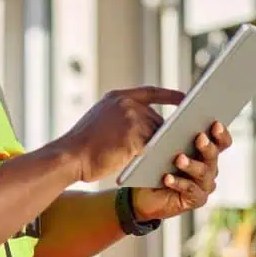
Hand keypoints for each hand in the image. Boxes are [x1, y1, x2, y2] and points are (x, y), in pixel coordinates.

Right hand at [61, 86, 184, 182]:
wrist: (70, 156)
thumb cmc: (83, 146)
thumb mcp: (101, 121)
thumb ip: (123, 118)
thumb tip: (148, 127)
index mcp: (117, 97)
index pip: (151, 92)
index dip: (169, 95)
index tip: (185, 97)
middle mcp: (126, 103)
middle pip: (156, 119)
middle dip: (163, 134)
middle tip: (173, 145)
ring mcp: (131, 118)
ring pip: (157, 134)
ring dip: (161, 147)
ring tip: (166, 157)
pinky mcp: (134, 136)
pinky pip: (153, 147)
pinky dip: (157, 156)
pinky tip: (161, 164)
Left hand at [131, 121, 232, 220]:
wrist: (143, 193)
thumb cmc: (154, 165)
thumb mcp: (160, 145)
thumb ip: (168, 134)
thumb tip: (170, 125)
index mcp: (205, 151)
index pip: (221, 141)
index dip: (221, 133)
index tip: (215, 123)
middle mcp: (209, 168)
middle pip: (213, 155)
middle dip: (207, 146)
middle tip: (199, 137)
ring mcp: (205, 185)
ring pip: (203, 172)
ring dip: (191, 165)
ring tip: (179, 159)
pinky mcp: (196, 199)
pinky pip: (191, 190)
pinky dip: (179, 183)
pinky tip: (167, 178)